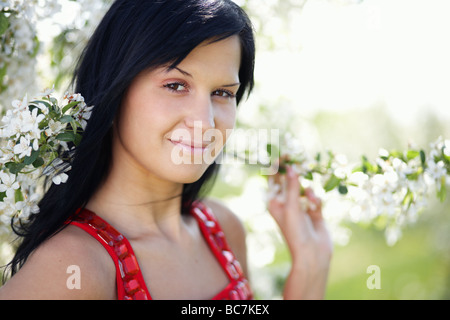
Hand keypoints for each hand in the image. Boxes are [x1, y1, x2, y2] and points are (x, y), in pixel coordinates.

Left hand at [267, 165, 332, 298]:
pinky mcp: (314, 212)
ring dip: (307, 189)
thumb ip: (292, 186)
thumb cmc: (295, 232)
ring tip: (308, 192)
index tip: (285, 155)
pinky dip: (315, 200)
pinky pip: (315, 198)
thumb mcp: (291, 207)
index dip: (278, 167)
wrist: (312, 254)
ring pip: (304, 189)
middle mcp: (287, 204)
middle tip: (300, 160)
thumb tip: (291, 168)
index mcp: (275, 203)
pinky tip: (314, 205)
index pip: (274, 181)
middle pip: (290, 182)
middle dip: (295, 173)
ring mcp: (301, 207)